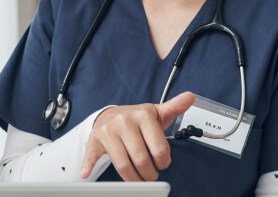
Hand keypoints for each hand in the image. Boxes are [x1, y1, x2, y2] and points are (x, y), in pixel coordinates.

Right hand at [79, 92, 194, 180]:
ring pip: (123, 165)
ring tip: (139, 180)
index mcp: (143, 115)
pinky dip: (88, 165)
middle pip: (142, 159)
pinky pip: (92, 155)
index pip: (159, 149)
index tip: (163, 164)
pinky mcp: (95, 139)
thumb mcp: (157, 113)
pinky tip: (86, 174)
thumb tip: (190, 97)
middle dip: (149, 174)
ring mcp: (108, 131)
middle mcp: (125, 121)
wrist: (112, 115)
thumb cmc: (137, 118)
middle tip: (151, 175)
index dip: (164, 162)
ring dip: (133, 179)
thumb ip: (175, 107)